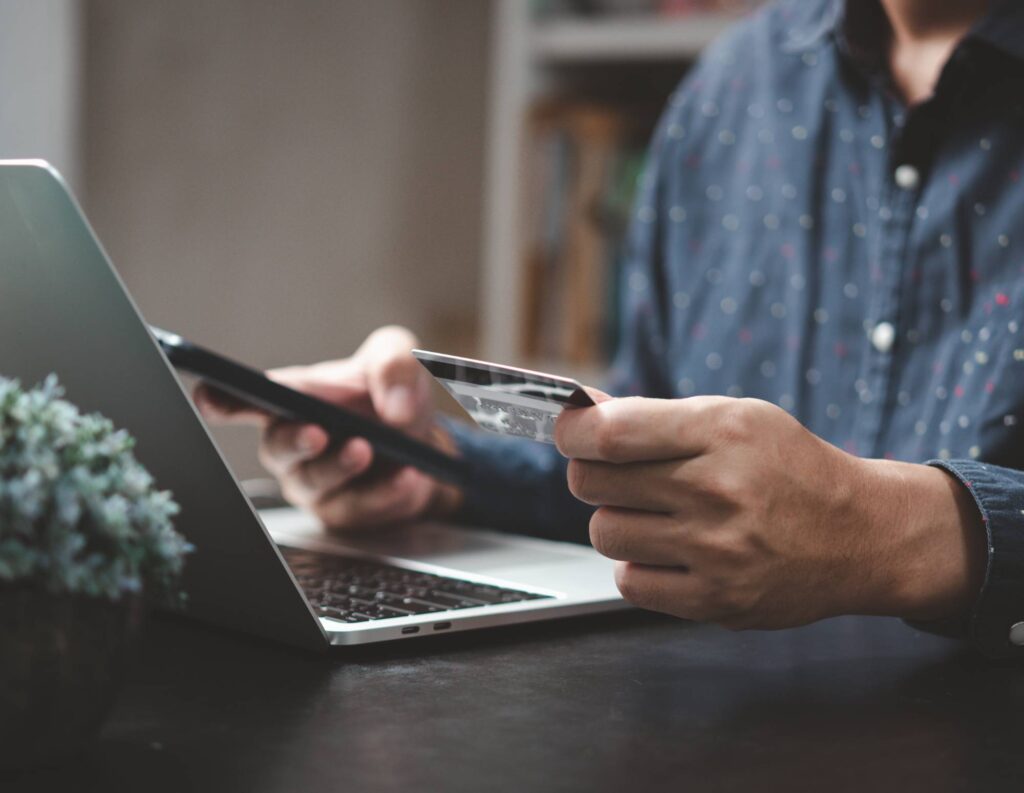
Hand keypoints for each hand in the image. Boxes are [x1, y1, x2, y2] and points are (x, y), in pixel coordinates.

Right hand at [195, 325, 461, 529]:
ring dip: (338, 466)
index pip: (245, 398)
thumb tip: (395, 407)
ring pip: (312, 481)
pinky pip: (357, 508)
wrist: (429, 446)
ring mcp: (314, 482)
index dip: (221, 399)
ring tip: (366, 449)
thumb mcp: (398, 359)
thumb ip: (394, 364)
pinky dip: (384, 492)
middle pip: (277, 446)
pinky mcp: (343, 513)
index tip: (209, 395)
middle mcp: (293, 443)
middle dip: (295, 439)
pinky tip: (407, 476)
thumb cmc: (393, 399)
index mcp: (294, 397)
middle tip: (318, 432)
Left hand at [555, 395, 985, 629]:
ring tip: (655, 516)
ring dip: (617, 522)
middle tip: (620, 476)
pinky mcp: (717, 599)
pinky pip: (630, 582)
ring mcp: (717, 550)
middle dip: (594, 474)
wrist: (861, 535)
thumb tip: (580, 412)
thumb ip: (655, 417)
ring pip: (604, 533)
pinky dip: (638, 566)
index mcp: (722, 431)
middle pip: (591, 483)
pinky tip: (670, 552)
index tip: (570, 432)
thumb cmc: (789, 469)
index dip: (571, 432)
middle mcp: (718, 490)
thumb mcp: (736, 418)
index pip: (609, 433)